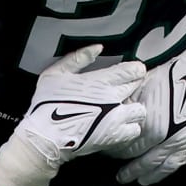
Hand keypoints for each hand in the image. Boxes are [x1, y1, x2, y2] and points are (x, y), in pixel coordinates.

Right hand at [0, 45, 147, 185]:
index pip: (133, 71)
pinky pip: (134, 130)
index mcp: (102, 80)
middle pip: (138, 87)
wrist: (45, 137)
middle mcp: (115, 98)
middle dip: (133, 85)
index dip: (135, 70)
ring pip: (140, 110)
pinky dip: (130, 127)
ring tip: (122, 109)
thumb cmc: (47, 103)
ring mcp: (117, 119)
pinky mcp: (115, 137)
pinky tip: (119, 126)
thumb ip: (78, 58)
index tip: (131, 71)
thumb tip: (98, 48)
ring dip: (133, 108)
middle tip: (123, 88)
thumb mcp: (56, 73)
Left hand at [109, 36, 185, 184]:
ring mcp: (174, 142)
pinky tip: (147, 180)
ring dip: (136, 173)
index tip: (103, 146)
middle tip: (109, 160)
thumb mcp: (141, 84)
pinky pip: (170, 166)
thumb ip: (127, 103)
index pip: (123, 140)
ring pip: (151, 165)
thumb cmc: (170, 76)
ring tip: (124, 178)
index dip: (111, 145)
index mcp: (147, 119)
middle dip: (120, 158)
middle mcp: (160, 135)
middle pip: (133, 153)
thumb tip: (111, 114)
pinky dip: (157, 175)